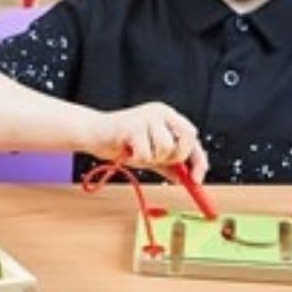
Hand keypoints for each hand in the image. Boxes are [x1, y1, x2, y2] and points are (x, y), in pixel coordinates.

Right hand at [85, 102, 207, 183]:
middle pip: (186, 137)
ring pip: (166, 147)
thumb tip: (186, 179)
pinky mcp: (132, 125)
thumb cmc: (121, 141)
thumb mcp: (150, 153)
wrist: (92, 133)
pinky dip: (137, 159)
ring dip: (152, 158)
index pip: (192, 136)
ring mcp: (146, 116)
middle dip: (175, 156)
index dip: (198, 159)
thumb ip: (168, 164)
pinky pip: (146, 153)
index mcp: (167, 116)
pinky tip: (127, 151)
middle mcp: (160, 112)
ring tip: (137, 152)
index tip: (197, 179)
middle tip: (157, 161)